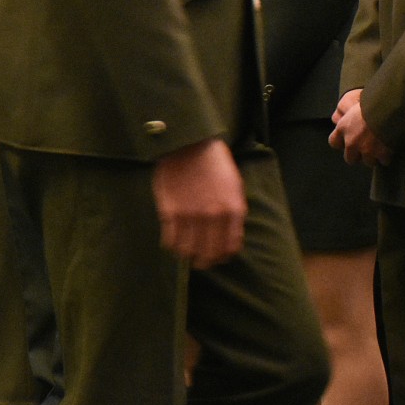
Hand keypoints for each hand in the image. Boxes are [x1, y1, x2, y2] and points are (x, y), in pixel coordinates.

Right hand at [151, 139, 245, 268]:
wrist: (188, 144)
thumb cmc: (214, 163)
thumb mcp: (234, 187)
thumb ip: (233, 213)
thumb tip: (228, 236)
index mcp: (233, 210)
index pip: (230, 247)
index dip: (222, 256)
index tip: (216, 256)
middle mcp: (214, 217)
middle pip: (209, 253)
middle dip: (205, 261)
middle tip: (200, 260)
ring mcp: (190, 215)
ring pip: (188, 251)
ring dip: (187, 255)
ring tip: (184, 252)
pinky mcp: (170, 211)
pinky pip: (170, 239)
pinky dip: (171, 245)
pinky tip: (171, 241)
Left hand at [330, 89, 390, 166]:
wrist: (388, 110)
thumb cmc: (372, 103)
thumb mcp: (354, 107)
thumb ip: (348, 116)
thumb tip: (341, 119)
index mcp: (343, 128)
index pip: (333, 142)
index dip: (341, 143)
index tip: (347, 142)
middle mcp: (351, 142)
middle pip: (349, 159)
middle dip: (357, 156)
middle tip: (366, 150)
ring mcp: (366, 149)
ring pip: (368, 162)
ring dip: (374, 158)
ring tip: (380, 150)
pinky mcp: (380, 154)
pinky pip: (383, 162)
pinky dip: (387, 157)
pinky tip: (390, 151)